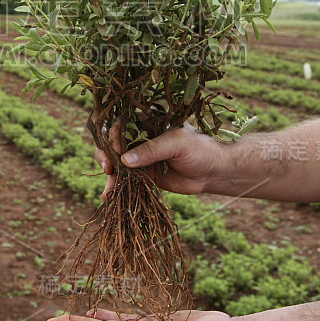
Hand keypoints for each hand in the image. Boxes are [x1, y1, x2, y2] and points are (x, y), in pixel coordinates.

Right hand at [95, 120, 223, 200]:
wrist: (214, 172)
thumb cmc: (200, 149)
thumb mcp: (176, 144)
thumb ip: (151, 150)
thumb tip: (124, 160)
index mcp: (147, 123)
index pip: (120, 124)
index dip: (112, 136)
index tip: (115, 151)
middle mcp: (140, 138)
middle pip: (112, 143)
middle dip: (105, 156)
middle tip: (108, 169)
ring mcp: (141, 158)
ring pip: (116, 163)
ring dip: (109, 176)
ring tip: (109, 190)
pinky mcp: (144, 175)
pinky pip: (125, 180)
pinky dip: (116, 188)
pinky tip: (109, 197)